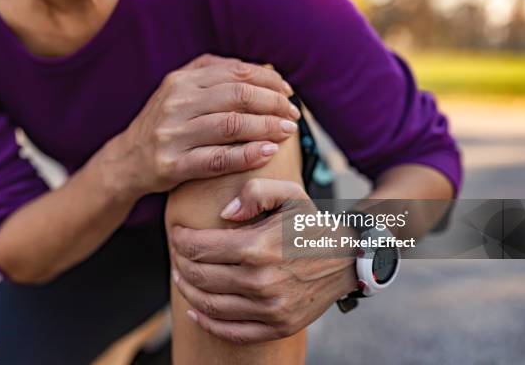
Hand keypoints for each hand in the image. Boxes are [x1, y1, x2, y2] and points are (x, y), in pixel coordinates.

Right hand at [104, 55, 300, 195]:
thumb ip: (214, 75)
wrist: (127, 160)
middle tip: (293, 115)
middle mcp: (176, 102)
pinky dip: (247, 155)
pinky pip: (218, 159)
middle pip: (238, 96)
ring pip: (231, 125)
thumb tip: (263, 69)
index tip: (288, 93)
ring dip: (266, 127)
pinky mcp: (172, 165)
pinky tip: (267, 152)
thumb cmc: (166, 123)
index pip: (236, 72)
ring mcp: (173, 134)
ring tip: (287, 131)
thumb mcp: (180, 91)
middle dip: (273, 103)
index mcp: (181, 80)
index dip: (269, 81)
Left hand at [170, 178, 357, 343]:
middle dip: (180, 262)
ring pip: (209, 304)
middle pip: (199, 275)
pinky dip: (207, 323)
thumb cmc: (311, 224)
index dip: (180, 240)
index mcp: (258, 247)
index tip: (177, 234)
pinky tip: (195, 312)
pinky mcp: (277, 326)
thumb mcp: (289, 193)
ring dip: (187, 290)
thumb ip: (255, 193)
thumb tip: (225, 214)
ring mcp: (269, 308)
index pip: (200, 247)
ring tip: (181, 278)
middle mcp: (261, 281)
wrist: (347, 258)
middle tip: (178, 254)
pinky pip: (231, 331)